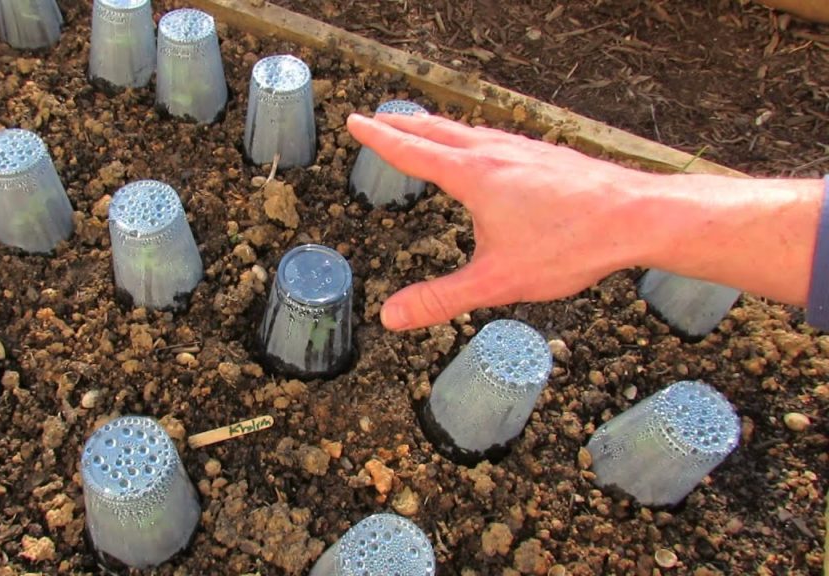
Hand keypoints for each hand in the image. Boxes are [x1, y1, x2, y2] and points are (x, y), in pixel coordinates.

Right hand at [347, 113, 656, 330]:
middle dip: (404, 124)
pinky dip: (473, 137)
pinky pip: (497, 138)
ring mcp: (524, 150)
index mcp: (474, 176)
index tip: (356, 122)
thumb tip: (390, 316)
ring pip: (469, 131)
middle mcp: (496, 154)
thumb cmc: (570, 245)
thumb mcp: (497, 281)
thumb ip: (441, 299)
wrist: (638, 216)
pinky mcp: (548, 157)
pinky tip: (488, 151)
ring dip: (438, 128)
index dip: (380, 139)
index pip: (413, 151)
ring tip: (426, 130)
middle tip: (380, 117)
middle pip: (438, 131)